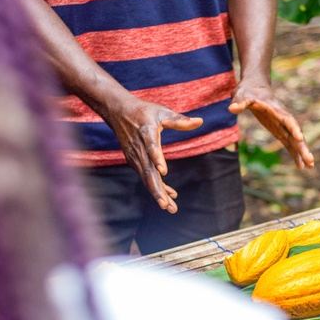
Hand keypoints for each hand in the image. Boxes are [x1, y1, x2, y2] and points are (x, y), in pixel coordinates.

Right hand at [104, 95, 202, 212]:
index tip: (164, 172)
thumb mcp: (162, 112)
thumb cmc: (144, 111)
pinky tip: (170, 195)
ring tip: (170, 208)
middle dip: (157, 190)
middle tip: (167, 206)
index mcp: (146, 132)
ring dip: (158, 194)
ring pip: (147, 178)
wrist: (118, 112)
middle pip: (147, 172)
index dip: (157, 158)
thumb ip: (180, 120)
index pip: (151, 147)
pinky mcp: (134, 161)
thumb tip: (201, 121)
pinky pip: (146, 177)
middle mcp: (139, 148)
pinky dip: (156, 186)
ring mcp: (135, 156)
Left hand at [229, 81, 313, 168]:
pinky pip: (289, 144)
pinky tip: (300, 166)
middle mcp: (283, 119)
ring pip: (295, 141)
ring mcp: (282, 126)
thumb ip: (239, 102)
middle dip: (302, 146)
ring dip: (302, 153)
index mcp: (276, 109)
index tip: (299, 138)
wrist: (254, 88)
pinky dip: (295, 154)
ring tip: (310, 167)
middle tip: (310, 160)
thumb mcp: (241, 95)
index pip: (287, 119)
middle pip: (295, 133)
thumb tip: (232, 109)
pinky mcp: (279, 131)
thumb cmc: (248, 91)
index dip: (293, 128)